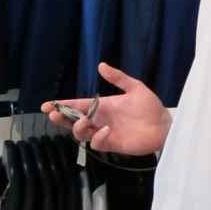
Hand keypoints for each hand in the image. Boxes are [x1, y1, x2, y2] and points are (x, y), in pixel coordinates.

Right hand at [42, 63, 171, 154]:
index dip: (62, 105)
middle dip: (61, 118)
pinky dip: (97, 136)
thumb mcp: (135, 87)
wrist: (163, 124)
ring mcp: (104, 132)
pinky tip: (105, 130)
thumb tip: (101, 65)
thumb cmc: (150, 106)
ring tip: (82, 120)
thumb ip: (118, 78)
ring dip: (76, 127)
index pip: (78, 105)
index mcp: (103, 105)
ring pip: (81, 133)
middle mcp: (100, 119)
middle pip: (73, 120)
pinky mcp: (111, 144)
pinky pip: (97, 143)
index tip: (46, 105)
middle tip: (53, 114)